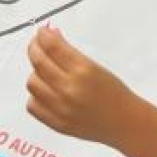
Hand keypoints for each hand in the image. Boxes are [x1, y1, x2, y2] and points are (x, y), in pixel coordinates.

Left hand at [26, 26, 136, 145]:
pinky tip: (44, 91)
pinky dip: (35, 96)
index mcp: (83, 70)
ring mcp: (61, 108)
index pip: (52, 47)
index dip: (42, 35)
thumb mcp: (94, 66)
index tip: (41, 32)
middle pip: (39, 62)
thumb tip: (50, 36)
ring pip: (32, 83)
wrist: (124, 122)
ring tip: (44, 70)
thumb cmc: (113, 92)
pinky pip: (32, 105)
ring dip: (35, 72)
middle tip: (36, 44)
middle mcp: (70, 89)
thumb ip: (69, 52)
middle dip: (34, 48)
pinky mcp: (57, 124)